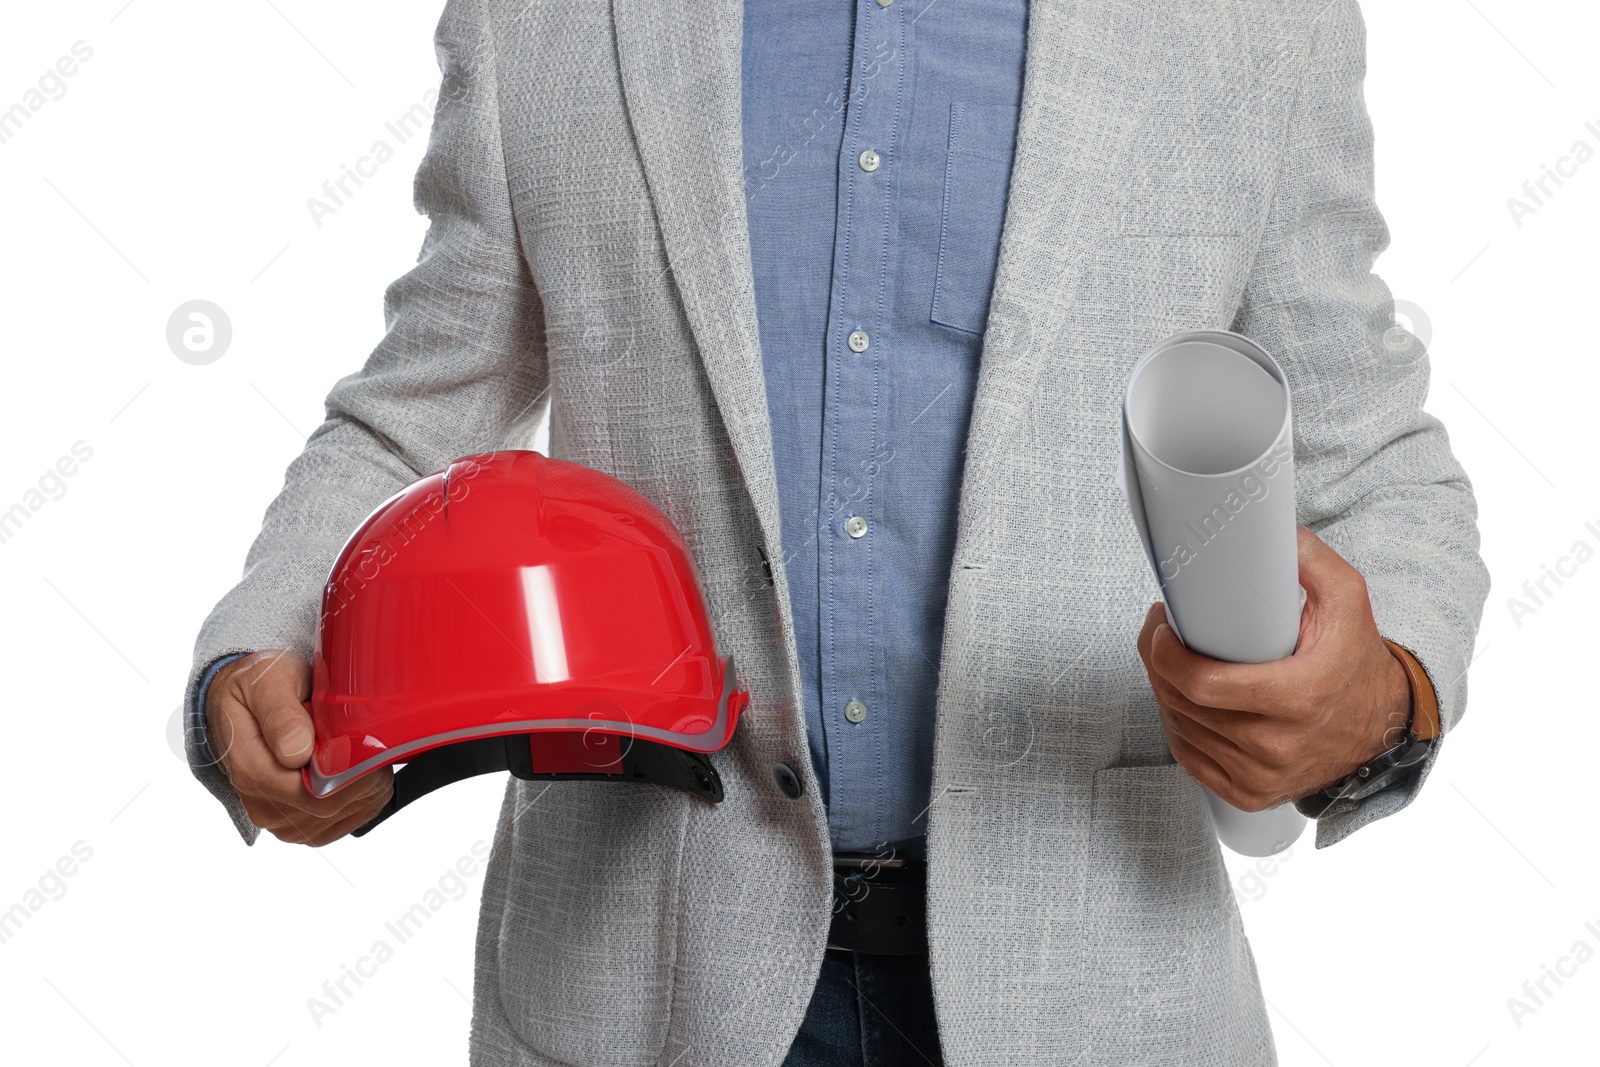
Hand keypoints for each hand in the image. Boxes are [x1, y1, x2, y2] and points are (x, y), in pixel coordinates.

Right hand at [204, 650, 392, 844]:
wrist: (245, 701)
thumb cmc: (257, 688)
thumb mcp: (267, 683)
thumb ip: (281, 715)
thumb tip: (297, 751)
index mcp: (252, 770)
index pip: (312, 792)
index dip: (349, 771)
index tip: (364, 742)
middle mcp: (262, 804)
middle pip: (331, 808)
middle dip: (362, 776)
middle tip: (366, 740)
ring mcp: (280, 819)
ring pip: (340, 819)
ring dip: (365, 788)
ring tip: (357, 753)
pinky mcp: (298, 824)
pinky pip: (340, 825)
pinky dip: (361, 801)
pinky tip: (359, 774)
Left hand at [1135, 525, 1410, 811]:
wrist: (1382, 724)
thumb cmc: (1356, 660)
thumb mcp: (1348, 600)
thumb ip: (1311, 561)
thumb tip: (1275, 534)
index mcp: (1296, 698)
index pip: (1202, 685)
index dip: (1164, 655)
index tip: (1160, 628)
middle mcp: (1277, 745)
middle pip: (1183, 705)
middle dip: (1157, 664)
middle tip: (1159, 635)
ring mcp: (1262, 775)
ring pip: (1181, 732)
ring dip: (1164, 694)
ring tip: (1170, 663)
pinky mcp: (1250, 794)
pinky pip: (1192, 761)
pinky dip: (1179, 730)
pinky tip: (1180, 703)